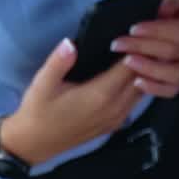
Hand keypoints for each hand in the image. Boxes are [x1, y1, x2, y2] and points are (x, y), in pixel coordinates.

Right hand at [0, 37, 144, 166]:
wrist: (35, 144)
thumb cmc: (38, 111)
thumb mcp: (42, 83)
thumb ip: (59, 62)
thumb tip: (70, 42)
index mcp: (100, 95)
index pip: (130, 68)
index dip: (135, 49)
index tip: (135, 34)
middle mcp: (115, 107)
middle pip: (141, 79)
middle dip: (144, 59)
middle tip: (142, 40)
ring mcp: (117, 118)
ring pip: (142, 92)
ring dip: (143, 74)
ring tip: (140, 54)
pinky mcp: (114, 124)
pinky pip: (135, 102)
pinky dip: (138, 87)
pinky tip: (132, 75)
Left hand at [109, 0, 178, 98]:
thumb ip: (171, 1)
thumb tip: (159, 9)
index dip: (155, 31)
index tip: (133, 29)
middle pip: (173, 52)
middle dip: (143, 48)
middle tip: (119, 44)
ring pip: (175, 75)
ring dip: (148, 69)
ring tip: (127, 61)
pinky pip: (172, 89)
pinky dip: (155, 88)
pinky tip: (138, 81)